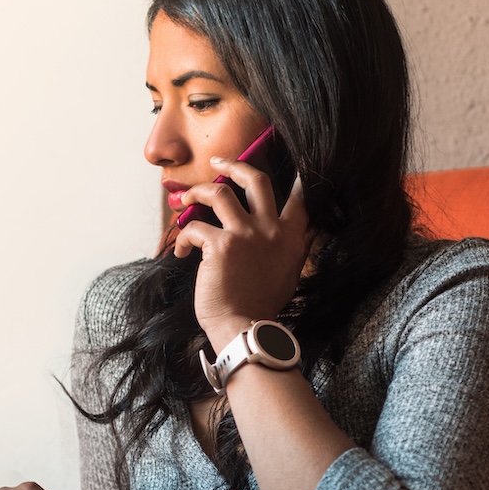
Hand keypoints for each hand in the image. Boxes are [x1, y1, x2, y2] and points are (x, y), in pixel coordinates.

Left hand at [172, 159, 309, 350]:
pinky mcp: (219, 244)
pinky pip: (194, 226)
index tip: (292, 162)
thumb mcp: (289, 273)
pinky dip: (183, 237)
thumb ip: (293, 248)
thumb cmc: (262, 306)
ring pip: (218, 192)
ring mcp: (244, 234)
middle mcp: (270, 229)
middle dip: (235, 165)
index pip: (299, 198)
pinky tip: (182, 252)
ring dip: (197, 192)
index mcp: (290, 237)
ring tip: (185, 200)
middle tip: (219, 162)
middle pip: (255, 179)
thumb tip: (306, 231)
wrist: (244, 327)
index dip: (297, 177)